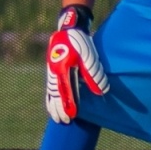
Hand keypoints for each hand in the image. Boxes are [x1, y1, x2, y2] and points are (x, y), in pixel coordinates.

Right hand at [44, 5, 108, 123]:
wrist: (69, 28)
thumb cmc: (81, 41)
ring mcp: (52, 70)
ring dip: (53, 105)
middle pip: (56, 94)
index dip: (68, 104)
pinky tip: (52, 103)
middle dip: (59, 108)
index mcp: (62, 69)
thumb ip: (94, 74)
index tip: (72, 116)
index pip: (65, 91)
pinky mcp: (52, 69)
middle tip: (64, 122)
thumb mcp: (89, 56)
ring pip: (51, 92)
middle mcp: (54, 72)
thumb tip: (100, 92)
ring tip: (56, 118)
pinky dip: (51, 97)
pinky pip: (50, 87)